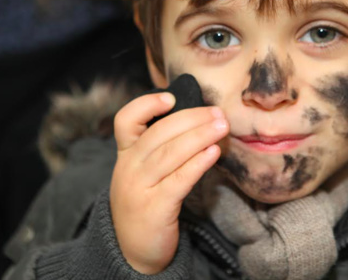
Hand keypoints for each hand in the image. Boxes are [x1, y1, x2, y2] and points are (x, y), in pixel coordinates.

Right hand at [110, 92, 227, 273]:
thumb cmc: (148, 202)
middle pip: (158, 133)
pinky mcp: (154, 208)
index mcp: (126, 154)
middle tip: (218, 113)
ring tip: (222, 127)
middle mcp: (128, 168)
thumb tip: (202, 121)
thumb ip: (164, 148)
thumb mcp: (146, 172)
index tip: (171, 97)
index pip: (126, 120)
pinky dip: (197, 163)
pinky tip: (213, 153)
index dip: (146, 104)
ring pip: (170, 154)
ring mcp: (139, 188)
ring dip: (199, 136)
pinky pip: (178, 180)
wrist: (134, 250)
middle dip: (192, 119)